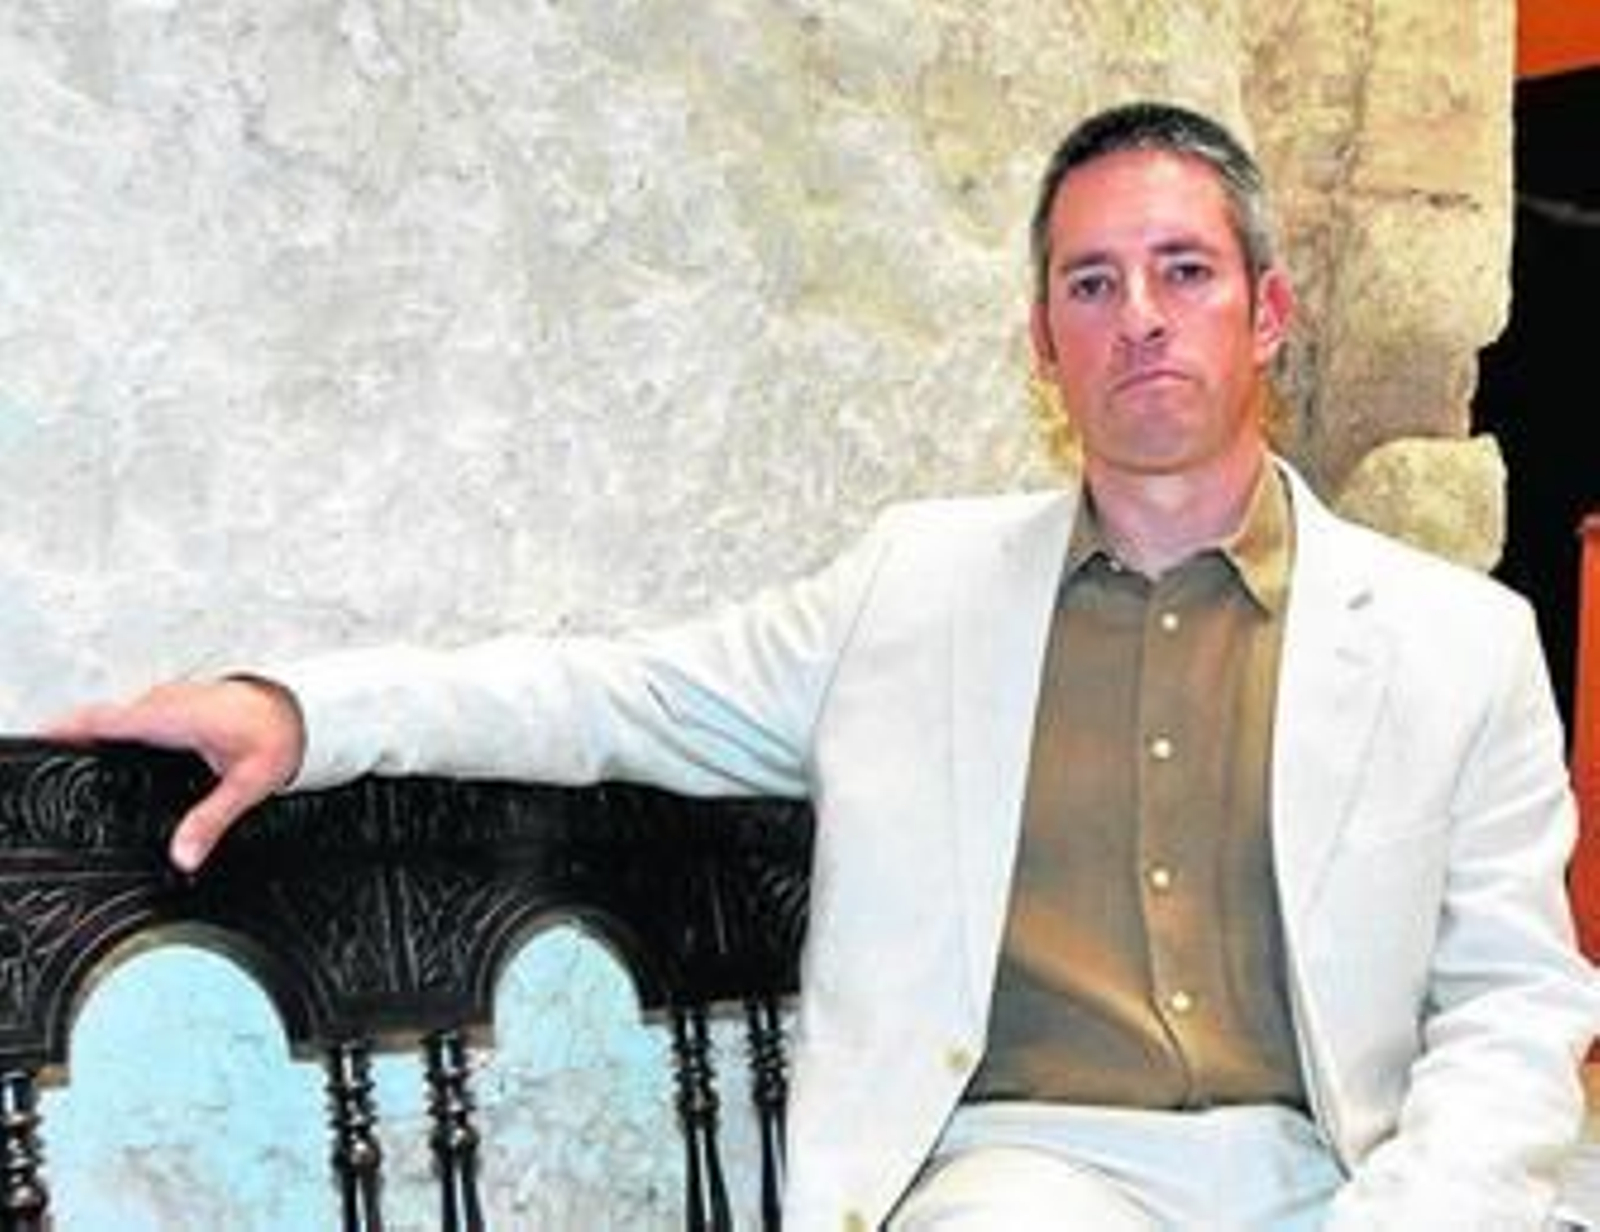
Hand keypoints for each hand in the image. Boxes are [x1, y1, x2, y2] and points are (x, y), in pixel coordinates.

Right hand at [45, 678, 305, 872]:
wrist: (300, 709)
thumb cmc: (278, 735)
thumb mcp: (249, 785)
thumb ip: (212, 821)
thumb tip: (182, 857)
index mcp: (173, 718)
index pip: (104, 720)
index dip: (66, 731)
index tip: (40, 745)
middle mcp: (162, 704)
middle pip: (99, 724)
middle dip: (72, 747)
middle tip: (52, 781)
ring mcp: (163, 702)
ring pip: (114, 722)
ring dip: (94, 743)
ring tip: (76, 778)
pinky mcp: (169, 707)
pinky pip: (131, 722)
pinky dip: (117, 739)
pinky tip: (114, 768)